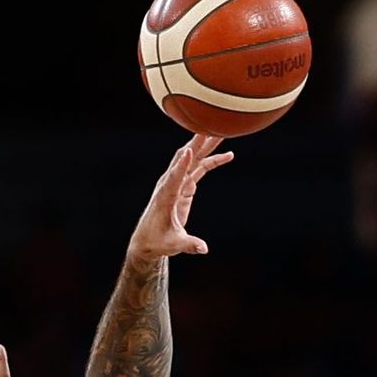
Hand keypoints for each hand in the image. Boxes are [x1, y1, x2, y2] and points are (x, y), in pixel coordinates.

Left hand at [127, 134, 232, 259]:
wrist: (149, 239)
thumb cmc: (158, 241)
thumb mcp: (173, 244)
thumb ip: (188, 245)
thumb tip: (203, 248)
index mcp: (165, 196)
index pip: (174, 177)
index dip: (181, 165)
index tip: (188, 150)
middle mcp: (170, 184)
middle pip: (185, 159)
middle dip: (198, 144)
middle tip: (211, 128)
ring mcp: (177, 183)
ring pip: (194, 159)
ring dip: (207, 146)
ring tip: (223, 132)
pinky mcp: (184, 186)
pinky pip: (200, 169)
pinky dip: (213, 161)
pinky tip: (228, 155)